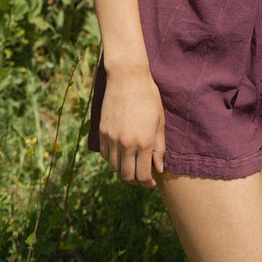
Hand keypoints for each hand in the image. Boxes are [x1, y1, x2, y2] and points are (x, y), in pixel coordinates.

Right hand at [98, 67, 165, 187]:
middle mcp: (126, 144)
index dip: (147, 183)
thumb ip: (159, 147)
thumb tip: (158, 168)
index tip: (151, 182)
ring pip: (115, 168)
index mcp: (144, 142)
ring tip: (132, 165)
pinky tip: (121, 154)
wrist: (127, 78)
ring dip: (124, 170)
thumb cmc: (148, 97)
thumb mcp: (159, 121)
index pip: (143, 175)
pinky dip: (113, 159)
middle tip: (142, 177)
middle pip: (127, 176)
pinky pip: (105, 155)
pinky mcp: (102, 132)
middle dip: (136, 181)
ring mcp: (112, 138)